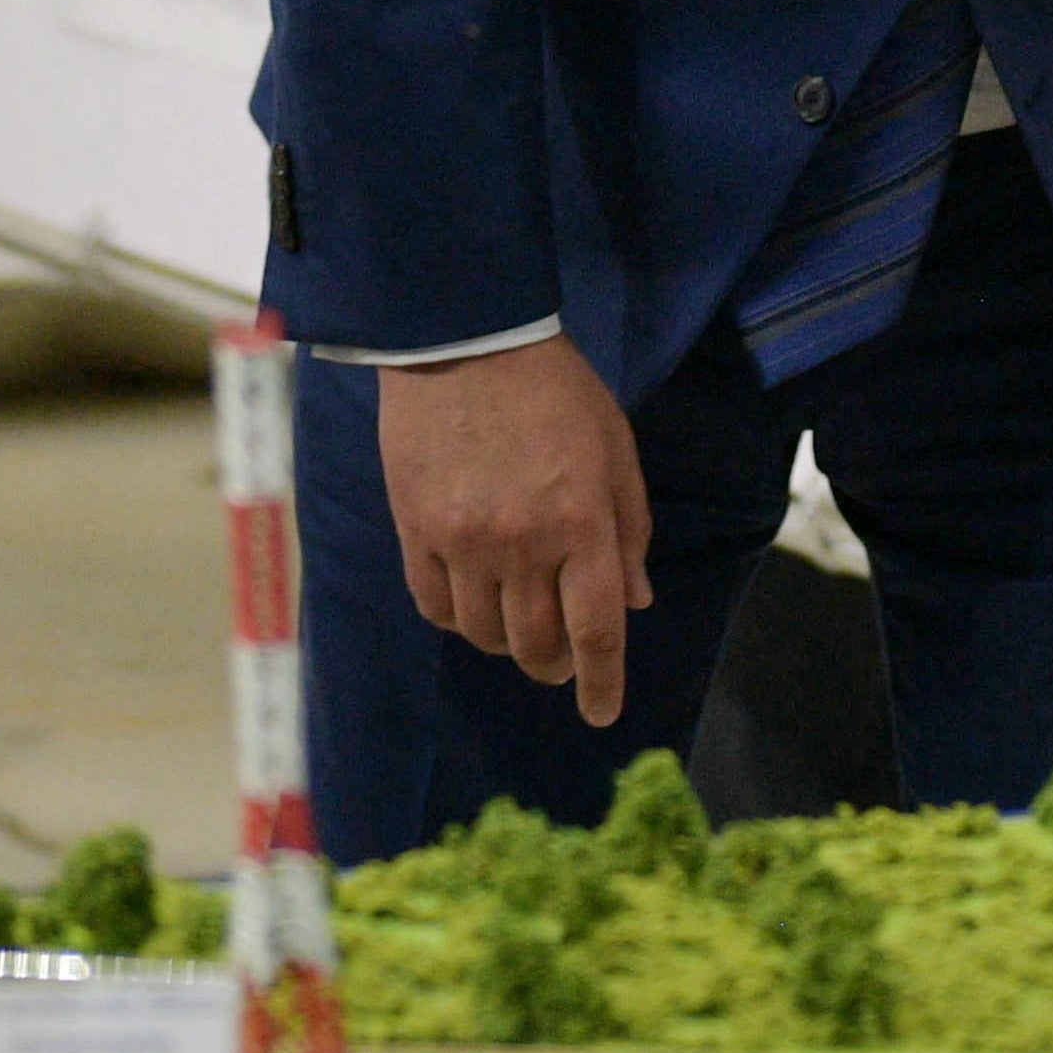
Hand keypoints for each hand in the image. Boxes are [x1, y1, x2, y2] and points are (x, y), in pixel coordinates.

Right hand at [375, 332, 655, 726]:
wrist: (464, 338)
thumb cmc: (554, 389)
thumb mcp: (615, 448)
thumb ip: (630, 528)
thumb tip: (636, 601)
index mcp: (583, 522)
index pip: (597, 630)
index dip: (602, 682)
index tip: (602, 714)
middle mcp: (522, 543)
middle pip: (538, 643)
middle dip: (555, 666)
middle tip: (561, 662)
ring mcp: (463, 540)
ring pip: (485, 634)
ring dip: (508, 644)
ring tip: (518, 626)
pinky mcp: (416, 529)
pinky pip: (436, 605)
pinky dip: (458, 620)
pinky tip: (472, 604)